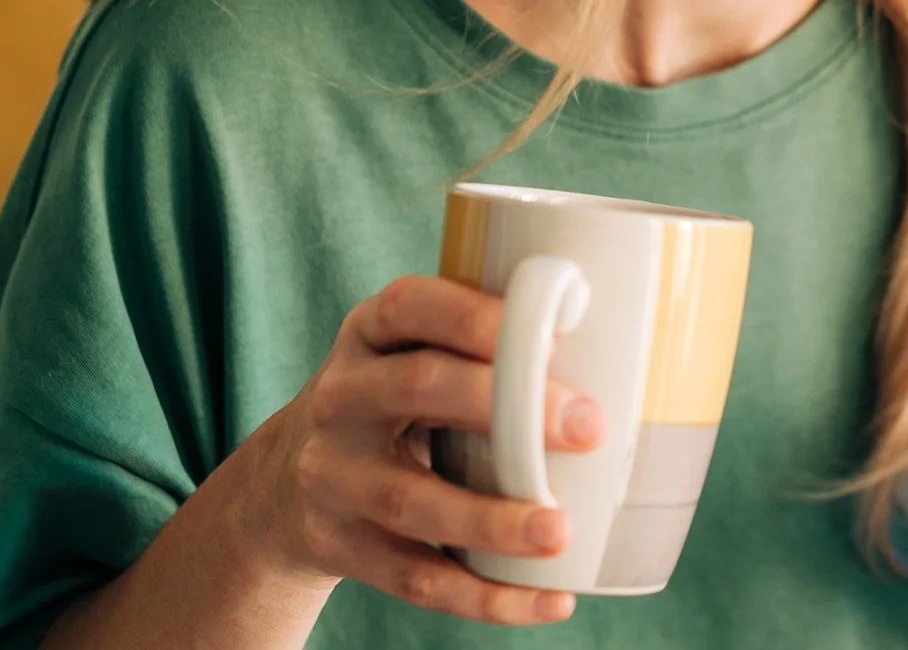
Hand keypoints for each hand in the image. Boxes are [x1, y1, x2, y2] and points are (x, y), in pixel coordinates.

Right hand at [222, 274, 605, 624]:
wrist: (284, 485)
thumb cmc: (394, 404)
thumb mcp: (411, 354)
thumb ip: (483, 348)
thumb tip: (622, 352)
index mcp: (369, 334)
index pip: (410, 306)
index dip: (477, 318)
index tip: (553, 339)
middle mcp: (340, 398)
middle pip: (417, 390)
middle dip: (505, 406)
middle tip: (590, 428)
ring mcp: (334, 477)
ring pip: (414, 501)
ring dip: (492, 520)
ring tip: (562, 532)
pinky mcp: (342, 547)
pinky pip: (418, 579)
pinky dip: (488, 597)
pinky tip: (551, 600)